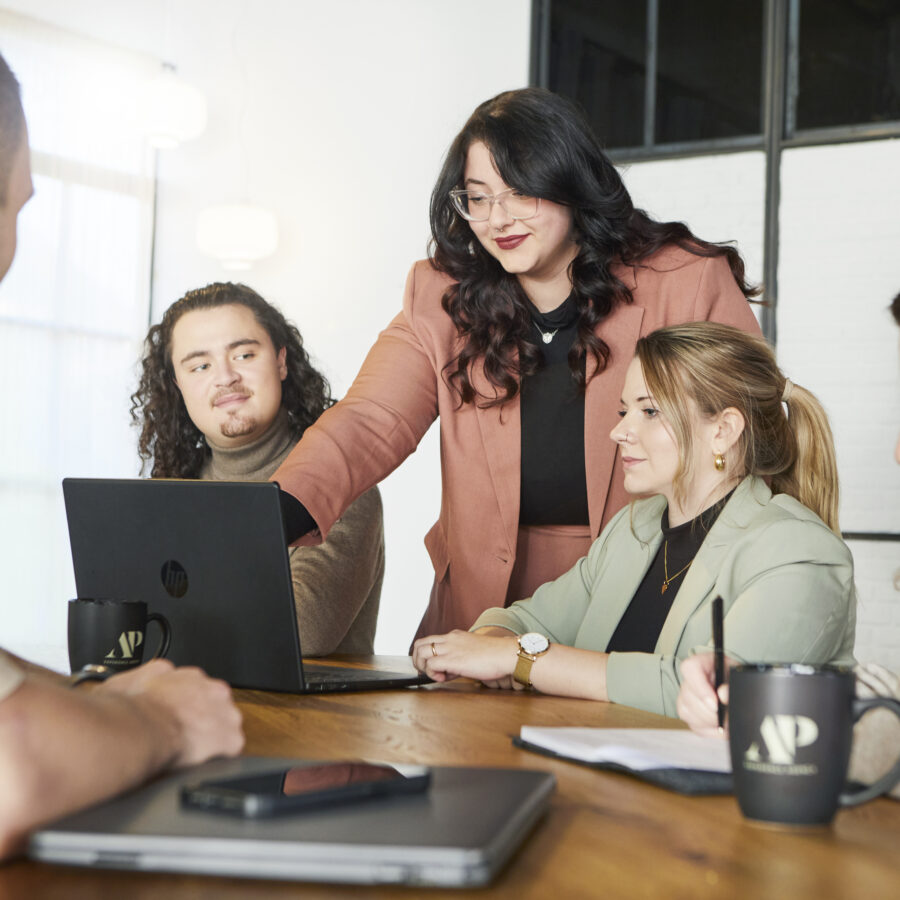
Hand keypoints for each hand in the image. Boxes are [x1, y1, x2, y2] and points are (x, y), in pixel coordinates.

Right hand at [101, 659, 243, 766]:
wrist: (139, 731)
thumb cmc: (130, 712)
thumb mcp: (129, 681)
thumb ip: (146, 675)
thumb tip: (148, 675)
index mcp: (190, 676)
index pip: (197, 688)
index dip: (188, 704)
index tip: (180, 714)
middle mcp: (213, 690)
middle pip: (215, 704)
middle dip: (204, 718)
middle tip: (186, 734)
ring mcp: (225, 714)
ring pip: (226, 725)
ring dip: (214, 736)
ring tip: (193, 750)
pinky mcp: (230, 738)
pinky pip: (230, 748)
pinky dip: (219, 756)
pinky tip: (202, 761)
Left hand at [412, 630, 520, 687]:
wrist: (506, 654)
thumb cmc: (494, 656)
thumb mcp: (472, 652)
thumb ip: (458, 659)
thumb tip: (448, 672)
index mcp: (455, 636)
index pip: (430, 641)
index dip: (429, 655)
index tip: (437, 667)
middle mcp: (450, 639)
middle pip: (420, 644)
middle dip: (418, 660)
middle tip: (427, 672)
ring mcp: (450, 648)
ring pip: (421, 652)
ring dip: (423, 666)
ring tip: (435, 675)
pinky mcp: (453, 660)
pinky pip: (431, 664)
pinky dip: (432, 673)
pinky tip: (444, 678)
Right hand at [676, 653, 731, 737]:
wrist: (734, 687)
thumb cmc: (735, 679)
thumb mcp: (738, 677)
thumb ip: (732, 684)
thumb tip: (723, 695)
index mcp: (700, 663)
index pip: (690, 669)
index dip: (701, 688)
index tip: (715, 704)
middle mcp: (688, 680)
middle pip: (691, 698)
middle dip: (713, 712)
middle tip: (729, 715)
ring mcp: (684, 698)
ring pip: (692, 715)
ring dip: (713, 722)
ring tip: (728, 719)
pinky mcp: (687, 714)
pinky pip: (696, 727)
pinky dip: (712, 729)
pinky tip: (722, 724)